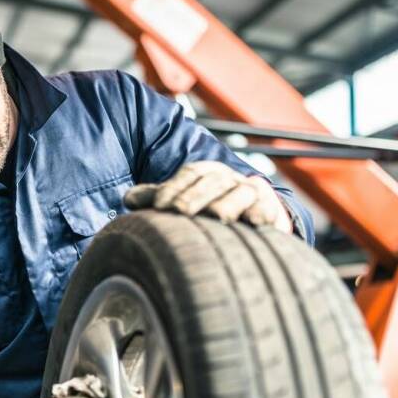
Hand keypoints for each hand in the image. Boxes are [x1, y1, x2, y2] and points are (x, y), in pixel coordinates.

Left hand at [124, 161, 292, 232]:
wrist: (254, 216)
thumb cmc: (209, 208)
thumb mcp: (183, 200)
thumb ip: (158, 197)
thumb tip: (127, 199)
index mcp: (206, 173)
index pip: (189, 174)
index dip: (174, 187)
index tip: (159, 206)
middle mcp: (228, 178)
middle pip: (212, 182)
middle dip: (195, 196)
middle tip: (180, 213)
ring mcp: (251, 191)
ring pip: (240, 192)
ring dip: (227, 203)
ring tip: (216, 217)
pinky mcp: (270, 208)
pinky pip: (267, 208)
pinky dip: (261, 214)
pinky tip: (253, 224)